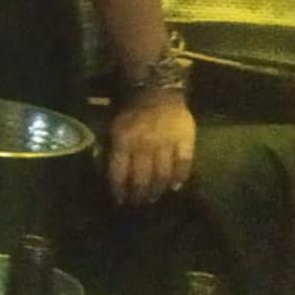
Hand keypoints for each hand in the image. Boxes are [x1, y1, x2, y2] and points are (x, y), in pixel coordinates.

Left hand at [107, 91, 194, 206]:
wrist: (157, 91)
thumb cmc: (132, 111)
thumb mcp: (114, 127)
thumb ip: (113, 148)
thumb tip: (109, 172)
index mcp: (124, 141)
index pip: (119, 172)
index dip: (119, 190)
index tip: (119, 201)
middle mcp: (144, 145)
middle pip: (142, 178)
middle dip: (138, 194)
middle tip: (138, 204)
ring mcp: (166, 144)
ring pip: (162, 174)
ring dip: (157, 190)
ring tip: (154, 197)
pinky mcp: (185, 141)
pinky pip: (184, 164)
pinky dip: (180, 178)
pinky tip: (176, 187)